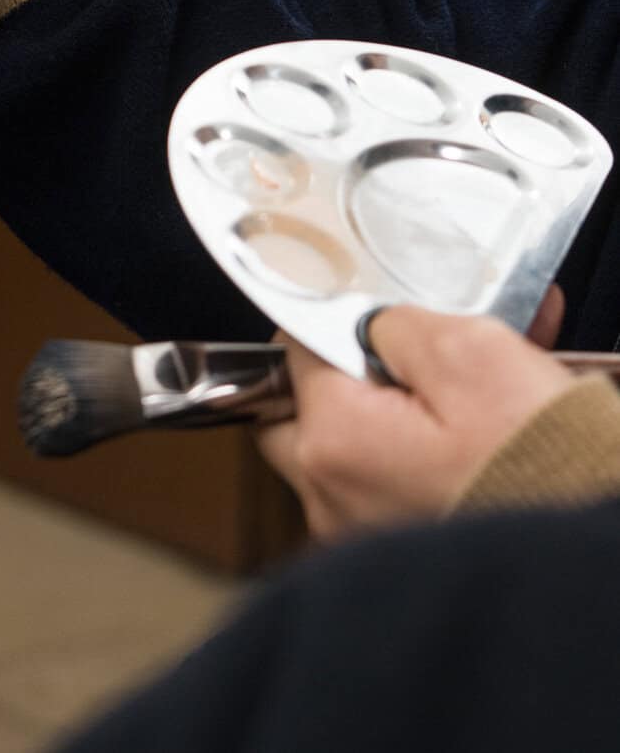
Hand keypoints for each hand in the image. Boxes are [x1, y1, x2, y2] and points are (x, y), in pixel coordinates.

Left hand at [258, 290, 571, 542]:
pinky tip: (473, 431)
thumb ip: (394, 324)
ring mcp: (364, 536)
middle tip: (395, 361)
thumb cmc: (539, 462)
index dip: (336, 324)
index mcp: (333, 442)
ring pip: (350, 452)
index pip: (291, 352)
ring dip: (391, 417)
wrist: (591, 560)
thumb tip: (368, 324)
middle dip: (340, 378)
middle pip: (301, 412)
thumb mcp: (470, 353)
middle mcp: (332, 500)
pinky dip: (421, 457)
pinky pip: (390, 490)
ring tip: (459, 392)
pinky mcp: (403, 555)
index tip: (375, 320)